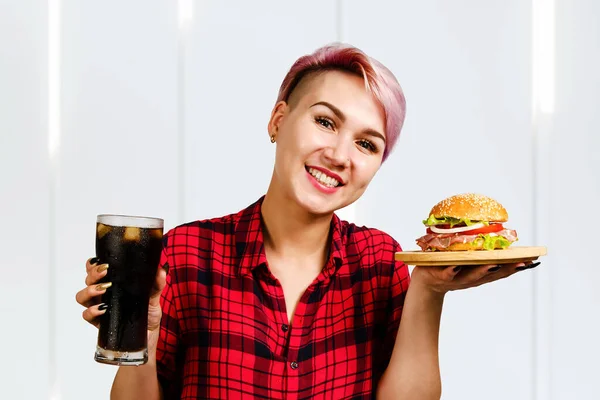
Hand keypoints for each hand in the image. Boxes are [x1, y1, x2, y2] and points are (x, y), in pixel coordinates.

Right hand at [75, 257, 166, 335]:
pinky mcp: (100, 323)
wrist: (148, 337)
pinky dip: (92, 310)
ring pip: (82, 297)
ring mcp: (100, 308)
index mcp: (113, 285)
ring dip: (89, 290)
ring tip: (103, 288)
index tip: (100, 260)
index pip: (96, 270)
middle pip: (88, 280)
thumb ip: (156, 284)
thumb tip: (161, 270)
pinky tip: (103, 308)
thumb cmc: (148, 315)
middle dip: (93, 273)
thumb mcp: (154, 297)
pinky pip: (87, 315)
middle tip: (106, 270)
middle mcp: (103, 295)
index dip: (93, 264)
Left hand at [410, 261, 540, 294]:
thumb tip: (496, 235)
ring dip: (482, 270)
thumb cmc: (449, 266)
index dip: (515, 267)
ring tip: (492, 263)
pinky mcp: (440, 276)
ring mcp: (457, 279)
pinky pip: (447, 273)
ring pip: (471, 276)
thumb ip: (480, 251)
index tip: (531, 261)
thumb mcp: (467, 260)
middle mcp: (471, 279)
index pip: (501, 271)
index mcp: (479, 274)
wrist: (425, 283)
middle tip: (520, 263)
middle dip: (505, 269)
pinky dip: (452, 271)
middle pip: (491, 275)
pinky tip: (456, 265)